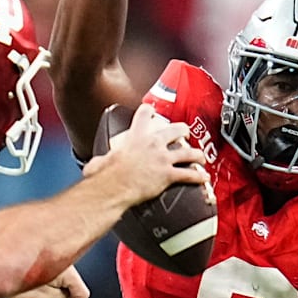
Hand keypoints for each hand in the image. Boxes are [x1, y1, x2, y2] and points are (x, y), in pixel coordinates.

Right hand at [83, 103, 208, 204]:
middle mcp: (153, 143)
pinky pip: (188, 174)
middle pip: (175, 130)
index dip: (150, 110)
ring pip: (188, 152)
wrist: (113, 187)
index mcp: (136, 136)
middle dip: (183, 130)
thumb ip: (101, 159)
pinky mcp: (168, 174)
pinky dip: (198, 176)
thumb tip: (94, 165)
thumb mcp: (100, 161)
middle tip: (185, 131)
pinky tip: (203, 177)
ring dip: (197, 155)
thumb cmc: (105, 175)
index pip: (145, 114)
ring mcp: (163, 158)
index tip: (152, 110)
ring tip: (201, 157)